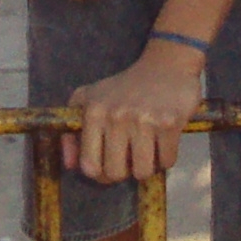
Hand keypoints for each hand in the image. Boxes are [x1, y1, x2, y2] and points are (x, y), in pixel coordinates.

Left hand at [66, 39, 204, 181]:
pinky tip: (162, 141)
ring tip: (146, 148)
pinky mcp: (170, 124)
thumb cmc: (123, 88)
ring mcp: (144, 120)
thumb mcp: (88, 99)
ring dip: (147, 167)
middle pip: (115, 173)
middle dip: (124, 171)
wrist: (165, 66)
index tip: (107, 165)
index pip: (89, 165)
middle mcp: (116, 116)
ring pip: (142, 172)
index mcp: (93, 112)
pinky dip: (166, 158)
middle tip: (130, 156)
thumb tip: (70, 165)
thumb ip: (73, 133)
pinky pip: (166, 162)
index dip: (99, 174)